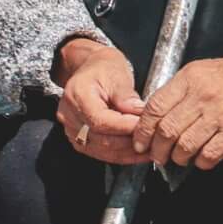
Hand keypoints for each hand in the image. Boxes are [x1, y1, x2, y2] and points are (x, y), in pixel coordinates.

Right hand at [55, 37, 148, 164]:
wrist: (90, 67)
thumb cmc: (103, 67)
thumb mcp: (117, 74)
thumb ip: (127, 96)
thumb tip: (139, 114)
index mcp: (77, 96)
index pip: (101, 121)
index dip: (125, 127)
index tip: (146, 127)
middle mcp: (69, 116)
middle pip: (102, 139)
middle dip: (130, 142)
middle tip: (153, 140)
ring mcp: (72, 131)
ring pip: (102, 151)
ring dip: (127, 153)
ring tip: (150, 149)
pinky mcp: (80, 140)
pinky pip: (101, 153)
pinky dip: (121, 155)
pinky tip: (138, 154)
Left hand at [131, 37, 222, 170]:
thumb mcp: (204, 70)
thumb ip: (180, 90)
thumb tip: (156, 114)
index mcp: (191, 78)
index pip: (155, 108)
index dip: (143, 130)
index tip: (141, 141)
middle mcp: (203, 95)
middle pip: (167, 130)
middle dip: (157, 150)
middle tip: (158, 156)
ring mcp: (220, 113)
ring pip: (185, 146)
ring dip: (179, 158)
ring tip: (180, 158)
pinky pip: (210, 154)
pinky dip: (202, 162)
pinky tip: (202, 159)